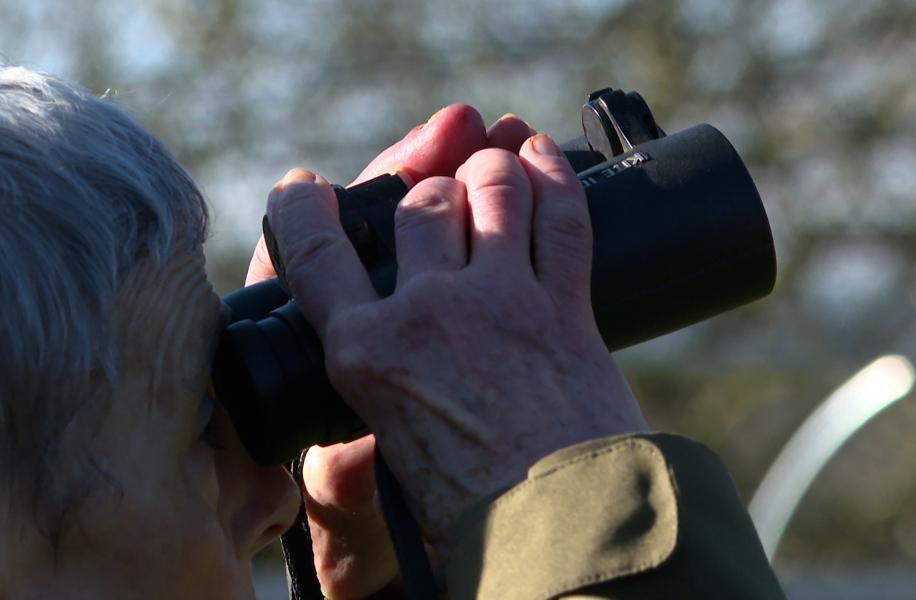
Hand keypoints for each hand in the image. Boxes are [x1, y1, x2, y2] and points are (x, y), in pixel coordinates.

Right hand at [265, 129, 647, 566]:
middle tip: (439, 197)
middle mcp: (429, 311)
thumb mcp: (390, 451)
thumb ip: (381, 393)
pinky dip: (554, 177)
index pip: (315, 255)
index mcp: (366, 354)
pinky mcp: (565, 305)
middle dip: (428, 190)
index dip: (304, 210)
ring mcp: (502, 299)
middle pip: (420, 205)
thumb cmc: (471, 511)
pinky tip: (542, 155)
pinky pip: (562, 218)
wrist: (558, 533)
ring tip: (494, 167)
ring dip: (490, 169)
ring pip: (492, 191)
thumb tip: (376, 367)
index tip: (305, 189)